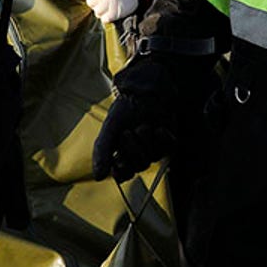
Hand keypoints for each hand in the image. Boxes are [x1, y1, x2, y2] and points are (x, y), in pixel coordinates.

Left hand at [81, 0, 139, 23]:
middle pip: (90, 2)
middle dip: (96, 3)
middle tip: (105, 1)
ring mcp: (109, 3)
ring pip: (97, 12)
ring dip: (102, 11)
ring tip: (110, 7)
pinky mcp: (114, 13)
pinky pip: (104, 19)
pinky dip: (108, 18)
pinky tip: (113, 12)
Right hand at [91, 47, 218, 181]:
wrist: (146, 89)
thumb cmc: (126, 107)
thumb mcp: (110, 127)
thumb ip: (102, 151)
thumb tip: (97, 177)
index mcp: (122, 153)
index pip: (123, 175)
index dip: (122, 172)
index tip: (118, 163)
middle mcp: (139, 154)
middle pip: (138, 166)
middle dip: (133, 149)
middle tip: (128, 132)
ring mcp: (155, 148)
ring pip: (153, 157)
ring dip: (146, 140)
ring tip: (143, 124)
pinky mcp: (169, 141)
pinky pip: (169, 149)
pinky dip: (163, 138)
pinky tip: (159, 128)